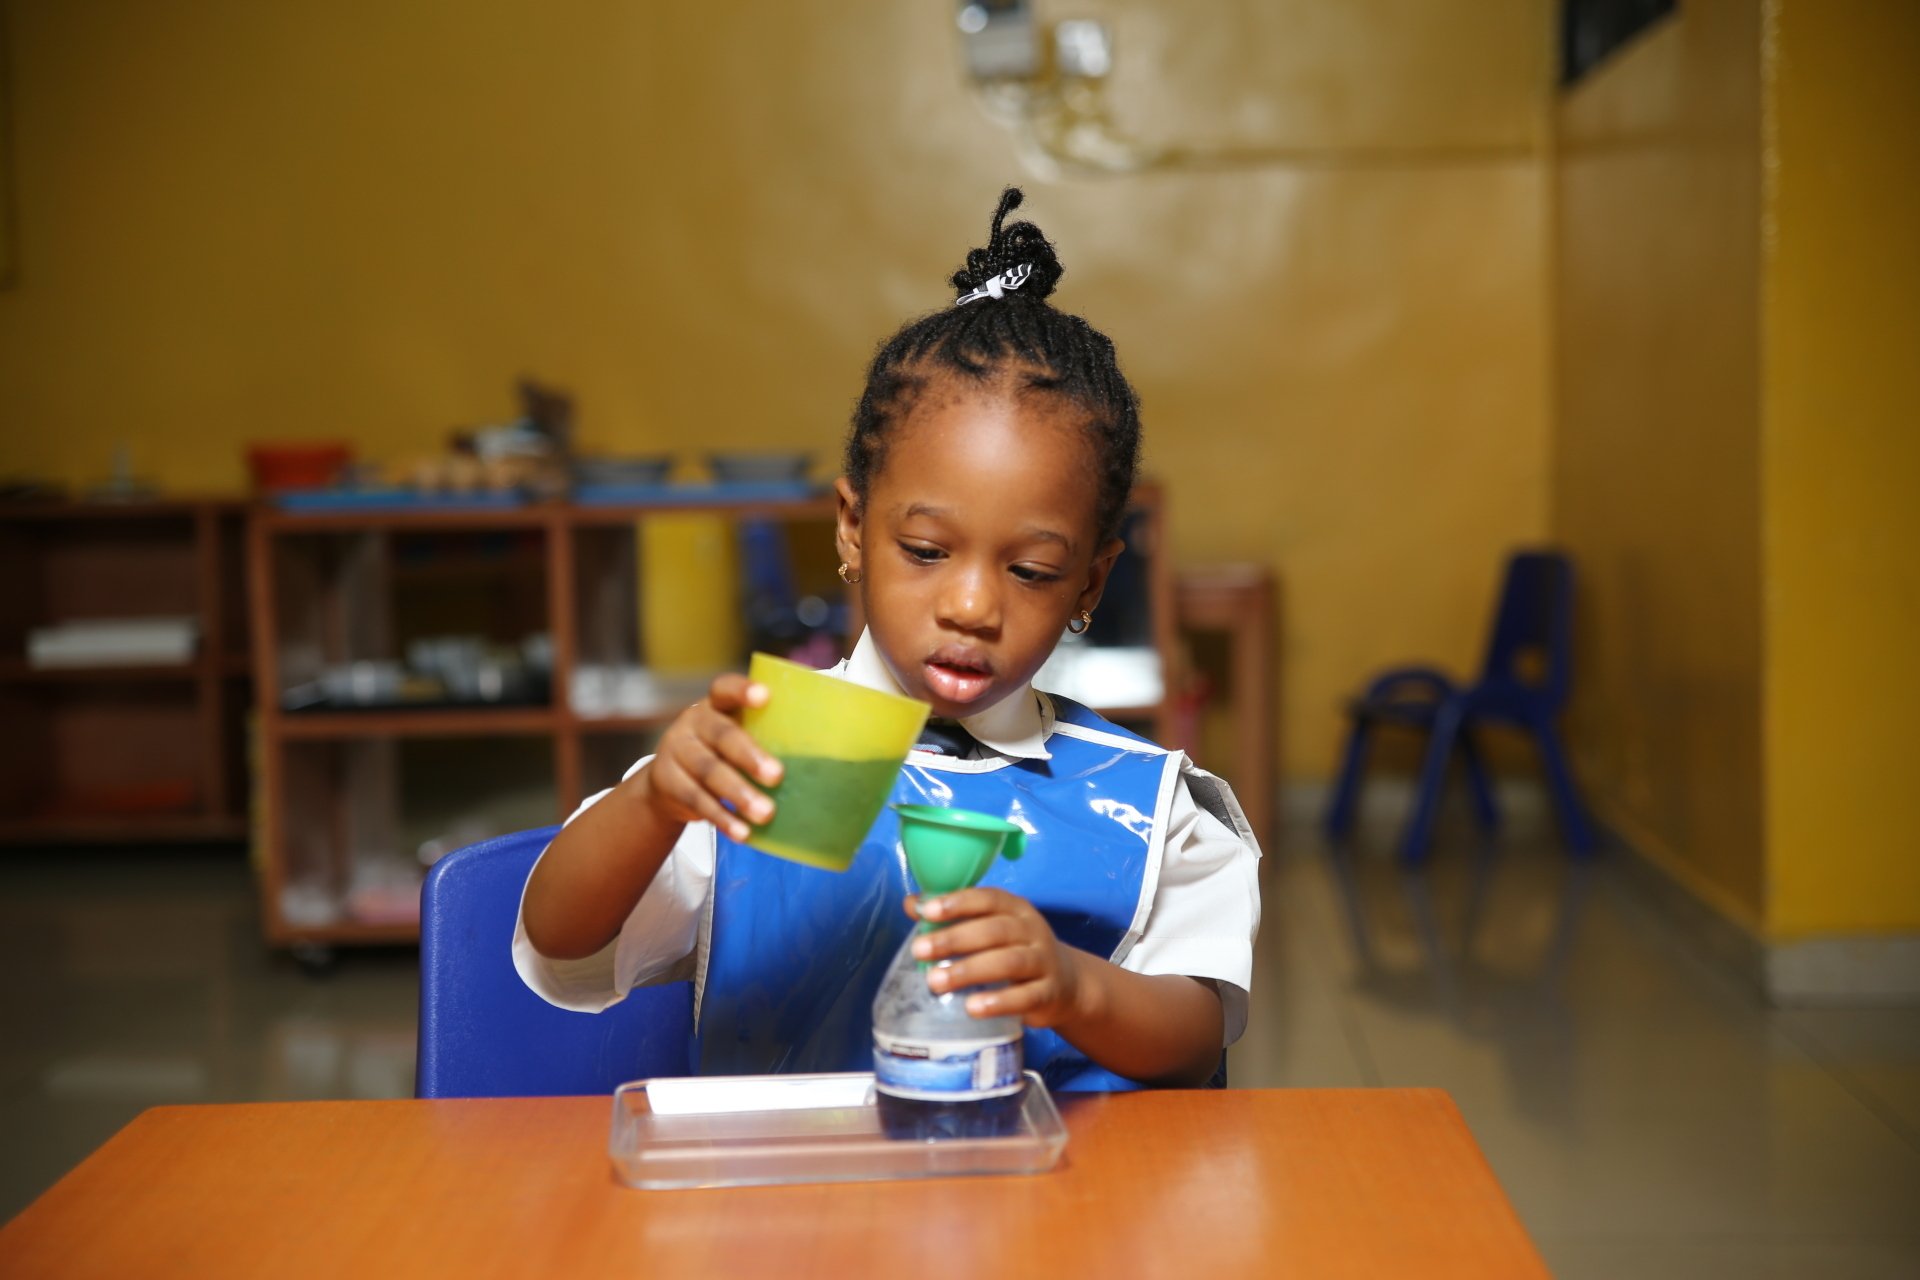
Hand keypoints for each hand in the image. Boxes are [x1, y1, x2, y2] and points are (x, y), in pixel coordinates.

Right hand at [637, 673, 782, 842]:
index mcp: (715, 704)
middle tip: (777, 775)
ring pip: (707, 772)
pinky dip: (722, 818)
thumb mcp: (735, 735)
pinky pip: (696, 800)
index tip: (765, 696)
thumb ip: (763, 737)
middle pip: (721, 735)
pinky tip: (743, 832)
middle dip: (749, 755)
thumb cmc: (720, 752)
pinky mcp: (667, 782)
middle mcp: (693, 722)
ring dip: (738, 794)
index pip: (725, 688)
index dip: (743, 690)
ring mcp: (676, 751)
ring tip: (765, 813)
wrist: (667, 781)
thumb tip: (820, 760)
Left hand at [906, 888, 1088, 1029]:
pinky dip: (998, 1002)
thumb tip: (912, 904)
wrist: (1066, 983)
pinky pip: (1024, 997)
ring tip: (936, 981)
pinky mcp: (1048, 994)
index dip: (958, 902)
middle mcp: (1032, 930)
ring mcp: (1043, 962)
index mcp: (1015, 909)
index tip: (927, 912)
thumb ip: (953, 916)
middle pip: (994, 930)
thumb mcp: (990, 928)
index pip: (988, 899)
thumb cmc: (1016, 950)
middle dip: (954, 939)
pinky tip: (972, 1008)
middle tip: (919, 950)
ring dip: (970, 970)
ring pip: (1008, 962)